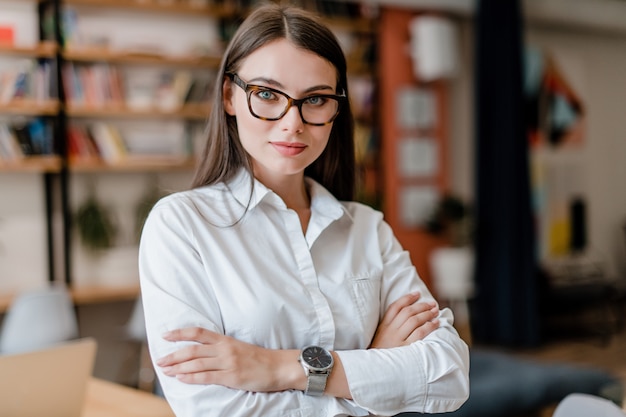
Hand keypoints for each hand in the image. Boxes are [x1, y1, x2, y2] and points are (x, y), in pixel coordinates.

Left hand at [156, 327, 296, 391]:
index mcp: (226, 340)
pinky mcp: (232, 376)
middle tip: (159, 360)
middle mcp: (225, 349)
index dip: (180, 333)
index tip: (165, 336)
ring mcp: (228, 363)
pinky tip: (181, 378)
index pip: (198, 332)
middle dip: (173, 355)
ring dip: (178, 367)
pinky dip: (191, 377)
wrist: (279, 367)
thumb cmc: (260, 359)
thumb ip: (222, 348)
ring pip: (196, 363)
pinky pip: (206, 376)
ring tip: (165, 370)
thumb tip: (203, 353)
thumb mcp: (239, 347)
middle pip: (193, 349)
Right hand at [370, 292, 439, 348]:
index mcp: (383, 326)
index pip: (395, 307)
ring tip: (435, 311)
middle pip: (407, 312)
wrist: (373, 371)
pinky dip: (429, 327)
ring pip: (414, 320)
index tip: (417, 294)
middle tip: (432, 303)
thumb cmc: (380, 354)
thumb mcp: (379, 338)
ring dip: (427, 314)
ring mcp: (397, 339)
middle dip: (421, 305)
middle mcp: (390, 331)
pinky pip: (419, 334)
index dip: (407, 298)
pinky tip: (435, 324)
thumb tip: (406, 316)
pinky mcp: (405, 349)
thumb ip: (389, 327)